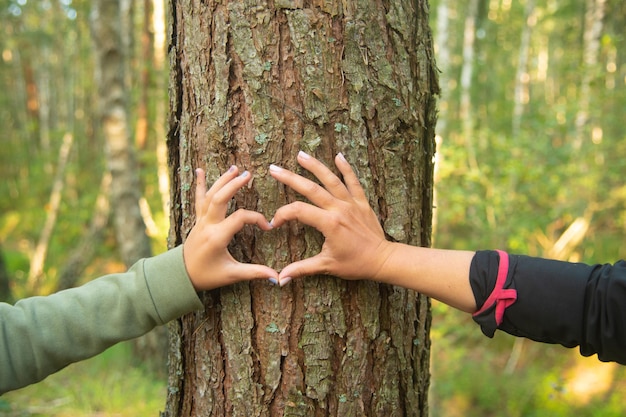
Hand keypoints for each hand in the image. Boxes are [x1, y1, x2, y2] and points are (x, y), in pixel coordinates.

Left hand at [183, 166, 278, 290]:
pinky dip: (200, 184)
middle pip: (220, 198)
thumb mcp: (232, 275)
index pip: (240, 218)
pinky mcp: (198, 220)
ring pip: (210, 195)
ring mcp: (201, 221)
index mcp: (217, 237)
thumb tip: (277, 277)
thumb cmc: (207, 276)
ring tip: (235, 167)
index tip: (268, 227)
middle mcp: (207, 225)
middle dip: (234, 185)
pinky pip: (198, 199)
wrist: (181, 276)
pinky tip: (199, 170)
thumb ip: (254, 273)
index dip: (257, 219)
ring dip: (222, 180)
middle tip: (248, 175)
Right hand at [269, 151, 394, 284]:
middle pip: (310, 188)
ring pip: (331, 179)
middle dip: (290, 178)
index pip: (298, 211)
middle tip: (274, 169)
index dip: (283, 214)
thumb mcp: (327, 266)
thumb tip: (280, 279)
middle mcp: (339, 208)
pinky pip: (354, 181)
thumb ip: (302, 269)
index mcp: (329, 223)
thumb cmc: (356, 264)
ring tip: (301, 154)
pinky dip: (347, 168)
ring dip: (315, 166)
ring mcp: (351, 203)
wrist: (383, 260)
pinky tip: (339, 155)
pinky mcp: (362, 202)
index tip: (274, 223)